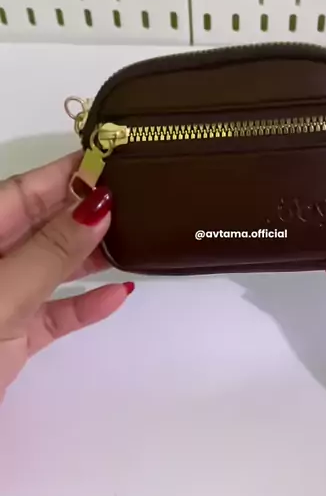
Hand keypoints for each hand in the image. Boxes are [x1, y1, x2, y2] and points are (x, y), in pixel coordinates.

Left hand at [0, 154, 132, 401]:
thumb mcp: (2, 293)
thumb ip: (50, 252)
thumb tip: (100, 206)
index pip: (25, 191)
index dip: (70, 173)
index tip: (116, 158)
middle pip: (44, 225)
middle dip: (89, 210)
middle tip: (141, 195)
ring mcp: (2, 300)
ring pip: (53, 267)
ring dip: (93, 256)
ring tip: (139, 237)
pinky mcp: (13, 337)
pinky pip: (56, 312)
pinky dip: (85, 305)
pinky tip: (119, 295)